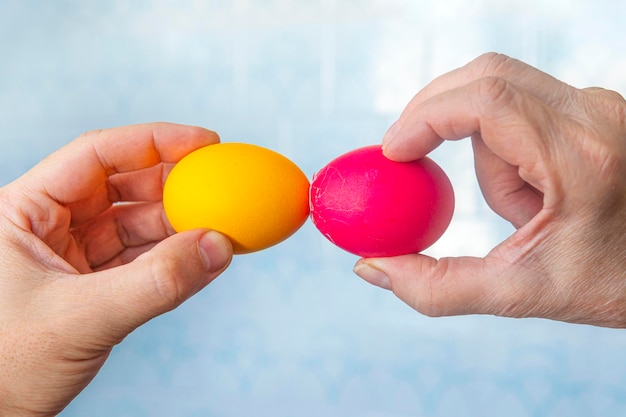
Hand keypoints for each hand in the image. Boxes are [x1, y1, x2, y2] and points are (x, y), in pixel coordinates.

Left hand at [0, 123, 232, 415]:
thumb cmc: (2, 367)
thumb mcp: (80, 317)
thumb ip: (155, 283)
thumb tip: (217, 247)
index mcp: (23, 211)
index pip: (95, 156)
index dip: (154, 142)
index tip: (205, 143)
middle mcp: (49, 226)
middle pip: (122, 185)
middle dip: (174, 184)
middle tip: (221, 185)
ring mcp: (72, 256)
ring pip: (136, 224)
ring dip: (180, 224)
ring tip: (220, 226)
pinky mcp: (92, 285)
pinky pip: (141, 258)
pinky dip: (173, 256)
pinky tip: (201, 255)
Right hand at [354, 53, 625, 327]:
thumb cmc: (612, 284)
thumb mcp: (522, 294)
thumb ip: (439, 287)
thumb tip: (372, 267)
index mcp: (582, 159)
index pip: (487, 99)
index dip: (425, 116)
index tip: (392, 152)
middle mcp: (597, 115)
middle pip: (488, 76)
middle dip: (435, 116)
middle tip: (406, 155)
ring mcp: (600, 105)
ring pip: (503, 96)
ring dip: (482, 146)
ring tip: (519, 208)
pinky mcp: (595, 109)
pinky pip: (524, 106)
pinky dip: (506, 144)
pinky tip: (534, 190)